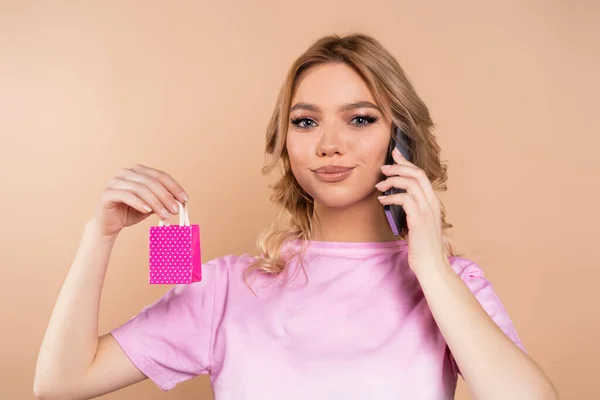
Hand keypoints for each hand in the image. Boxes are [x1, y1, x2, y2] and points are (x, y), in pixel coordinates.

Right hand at [92, 164, 188, 238]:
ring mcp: (115, 182)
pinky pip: (126, 195)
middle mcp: (126, 173)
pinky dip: (139, 203)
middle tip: (176, 210)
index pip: (160, 176)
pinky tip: (147, 211)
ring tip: (165, 215)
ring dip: (156, 202)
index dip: (174, 187)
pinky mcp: (108, 193)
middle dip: (166, 196)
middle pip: (151, 181)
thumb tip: (180, 201)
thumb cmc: (131, 213)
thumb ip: (162, 201)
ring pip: (140, 188)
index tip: (185, 200)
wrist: (109, 225)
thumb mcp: (151, 206)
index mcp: (138, 171)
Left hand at [375, 148, 447, 273]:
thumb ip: (412, 209)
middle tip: (383, 167)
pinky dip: (391, 197)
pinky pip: (405, 199)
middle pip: (417, 173)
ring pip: (411, 183)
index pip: (421, 174)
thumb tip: (397, 198)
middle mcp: (432, 203)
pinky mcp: (419, 219)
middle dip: (398, 167)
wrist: (430, 264)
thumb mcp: (418, 223)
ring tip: (379, 186)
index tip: (395, 154)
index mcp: (433, 202)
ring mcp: (427, 210)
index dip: (407, 162)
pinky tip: (381, 201)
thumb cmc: (422, 246)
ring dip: (392, 181)